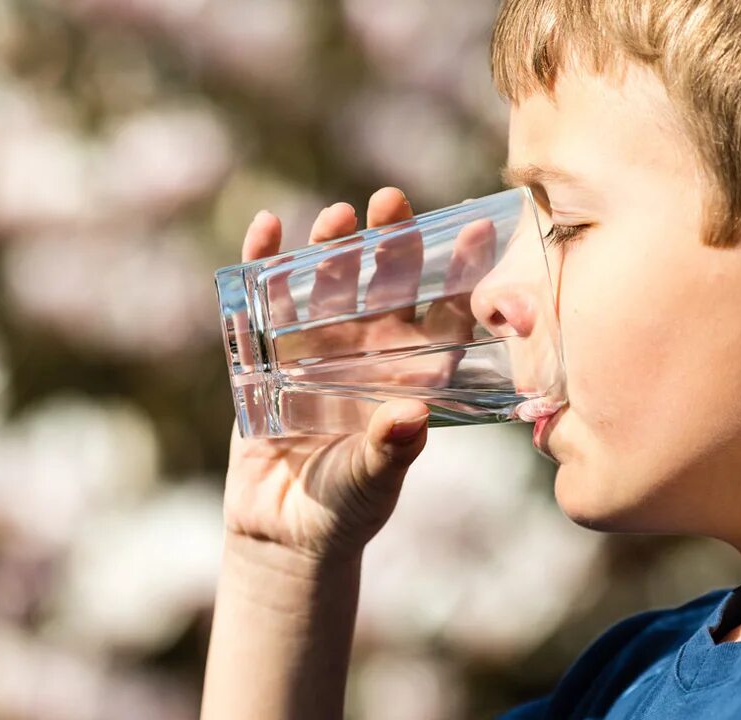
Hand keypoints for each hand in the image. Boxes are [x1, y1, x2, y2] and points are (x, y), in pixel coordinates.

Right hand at [223, 188, 443, 559]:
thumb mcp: (371, 483)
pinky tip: (268, 227)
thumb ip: (389, 452)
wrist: (285, 531)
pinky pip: (263, 305)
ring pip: (326, 286)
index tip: (479, 231)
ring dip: (331, 249)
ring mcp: (316, 350)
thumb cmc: (345, 508)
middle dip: (388, 243)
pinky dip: (261, 265)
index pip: (443, 317)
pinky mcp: (266, 357)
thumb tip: (410, 417)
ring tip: (337, 215)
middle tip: (392, 201)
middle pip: (382, 286)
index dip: (461, 276)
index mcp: (409, 375)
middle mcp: (368, 352)